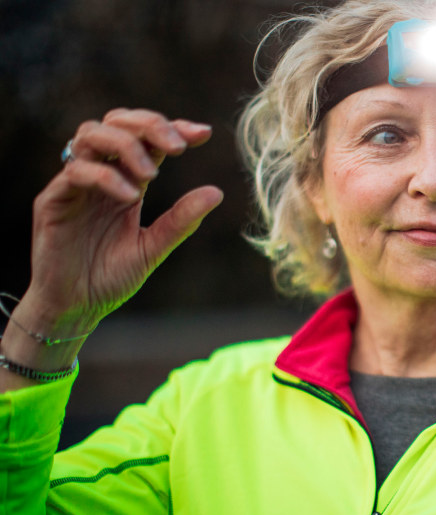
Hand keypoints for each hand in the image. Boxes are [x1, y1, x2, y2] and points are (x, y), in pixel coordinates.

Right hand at [24, 108, 223, 332]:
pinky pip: (76, 171)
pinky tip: (130, 196)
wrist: (78, 307)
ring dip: (127, 145)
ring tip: (152, 174)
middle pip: (118, 122)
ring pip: (91, 134)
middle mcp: (101, 174)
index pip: (147, 139)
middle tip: (179, 147)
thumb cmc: (111, 276)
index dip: (173, 128)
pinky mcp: (54, 199)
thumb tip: (217, 192)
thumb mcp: (154, 247)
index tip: (203, 134)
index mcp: (127, 181)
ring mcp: (75, 184)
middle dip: (151, 125)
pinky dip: (106, 176)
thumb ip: (181, 220)